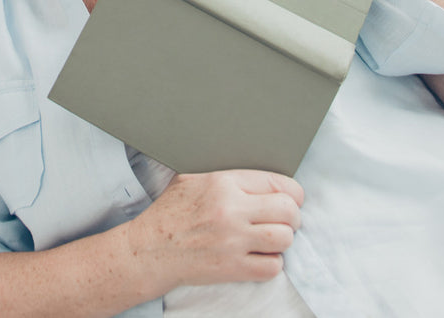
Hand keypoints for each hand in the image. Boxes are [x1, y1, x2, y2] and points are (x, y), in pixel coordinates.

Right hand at [127, 170, 302, 289]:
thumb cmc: (171, 212)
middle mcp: (232, 210)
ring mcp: (233, 241)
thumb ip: (225, 174)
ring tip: (273, 238)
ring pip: (284, 238)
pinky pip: (272, 267)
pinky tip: (261, 256)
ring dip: (283, 240)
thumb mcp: (192, 178)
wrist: (151, 249)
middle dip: (293, 216)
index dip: (292, 192)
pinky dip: (272, 263)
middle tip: (286, 220)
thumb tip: (255, 174)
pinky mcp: (233, 268)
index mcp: (223, 182)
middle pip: (288, 210)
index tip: (292, 199)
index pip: (277, 182)